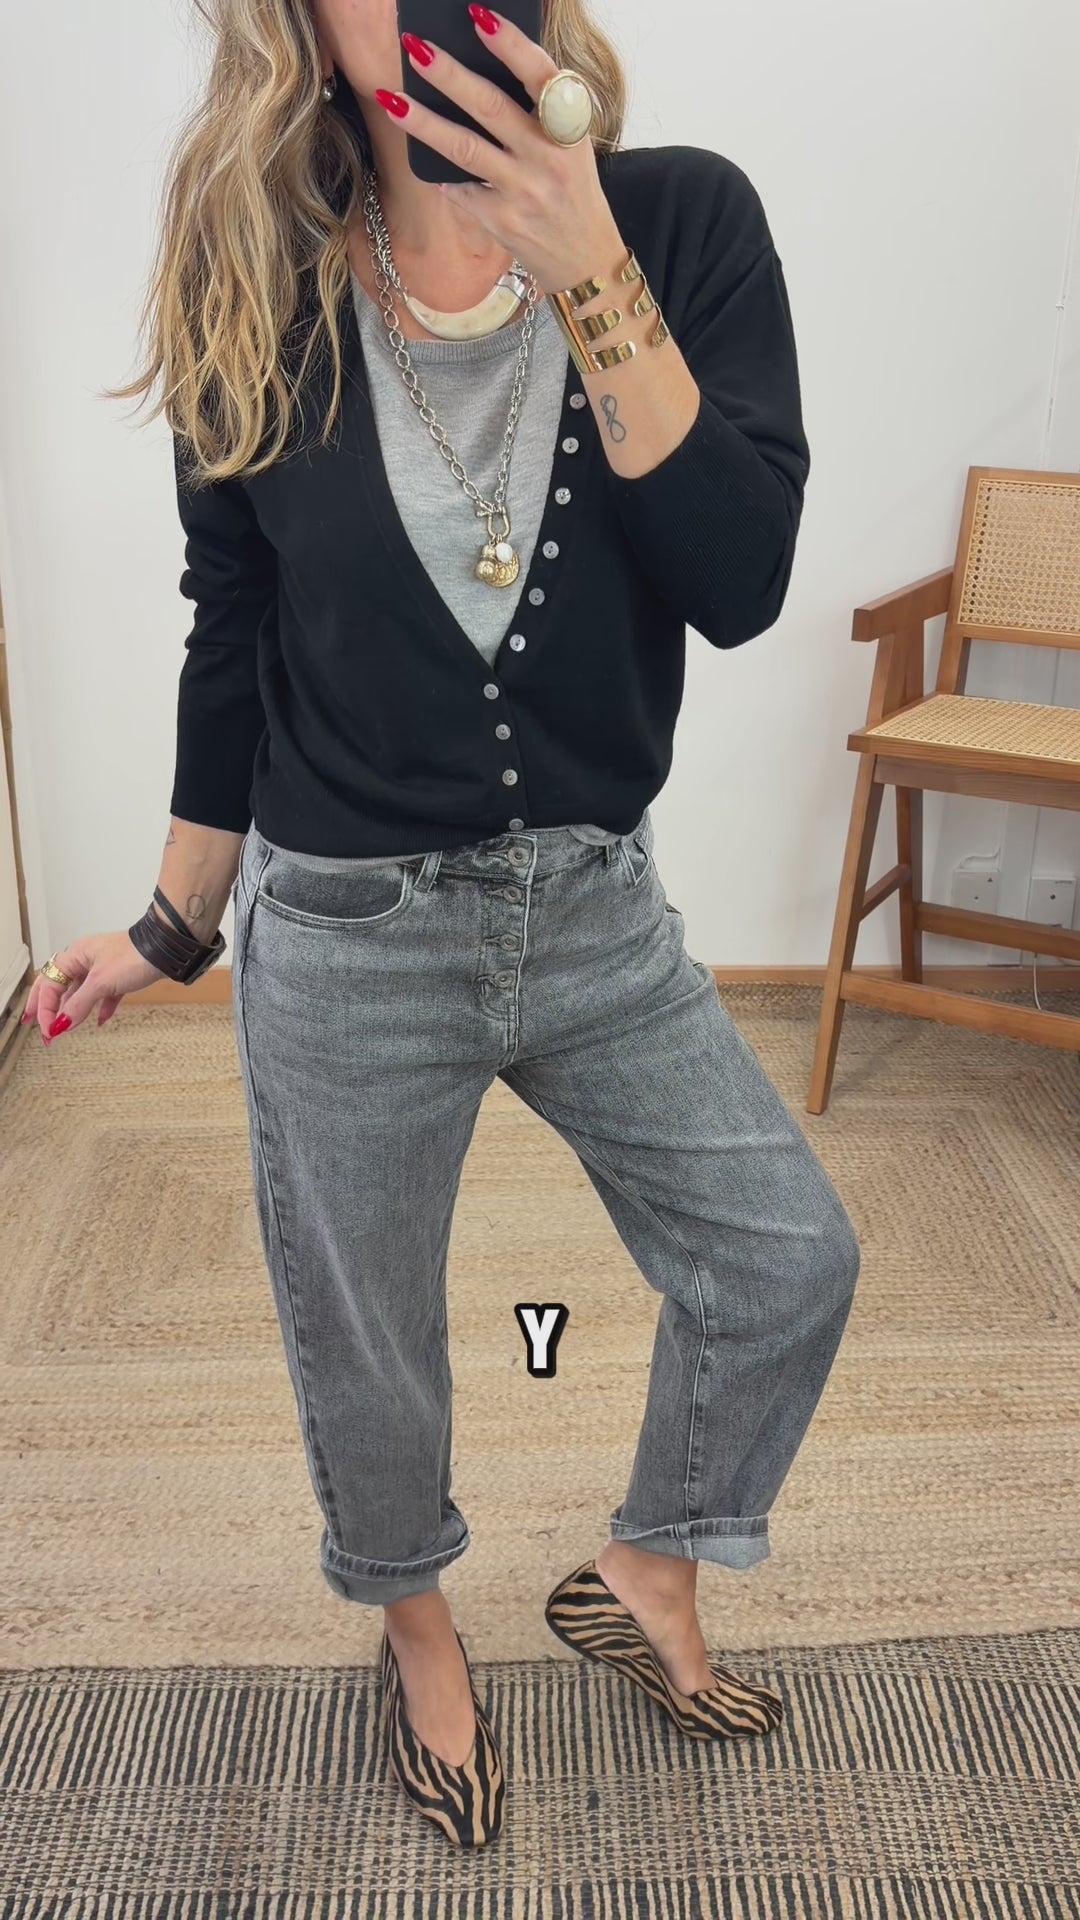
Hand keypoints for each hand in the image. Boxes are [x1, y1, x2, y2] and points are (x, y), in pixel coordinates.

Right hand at [21, 932, 168, 1043]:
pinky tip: (100, 1021)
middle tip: (39, 1027)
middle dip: (48, 1008)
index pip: (49, 984)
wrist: (168, 948)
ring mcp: (103, 968)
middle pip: (59, 986)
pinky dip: (100, 1009)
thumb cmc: (134, 955)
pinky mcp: (120, 976)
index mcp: (75, 956)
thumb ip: (78, 1004)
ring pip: (80, 992)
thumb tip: (60, 1024)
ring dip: (72, 1012)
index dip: (44, 1009)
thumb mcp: (101, 982)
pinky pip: (104, 995)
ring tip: (63, 1029)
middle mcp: (85, 960)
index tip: (47, 1030)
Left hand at [384, 4, 623, 295]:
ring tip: (391, 99)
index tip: (479, 17)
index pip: (540, 76)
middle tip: (416, 47)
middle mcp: (548, 158)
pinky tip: (421, 156)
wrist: (586, 258)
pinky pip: (460, 188)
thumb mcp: (571, 146)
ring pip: (464, 148)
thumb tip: (482, 69)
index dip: (510, 45)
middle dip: (449, 74)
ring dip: (423, 122)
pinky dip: (439, 173)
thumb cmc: (571, 190)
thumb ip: (540, 111)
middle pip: (491, 107)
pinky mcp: (502, 220)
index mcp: (569, 129)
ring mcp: (523, 191)